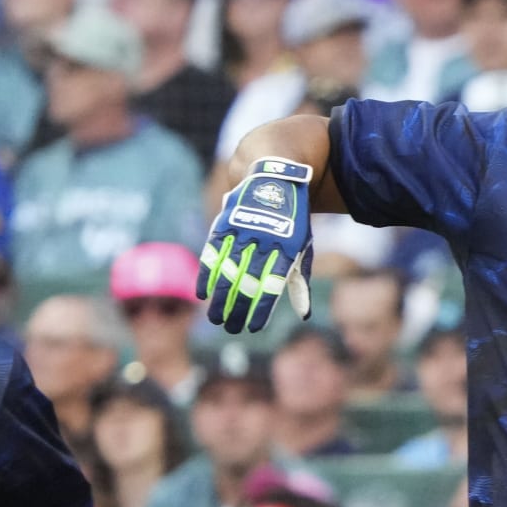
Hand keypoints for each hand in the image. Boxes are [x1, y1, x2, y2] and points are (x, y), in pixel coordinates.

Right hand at [196, 157, 315, 333]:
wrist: (274, 178)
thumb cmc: (290, 223)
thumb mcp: (301, 247)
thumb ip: (298, 280)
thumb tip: (304, 314)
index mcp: (287, 248)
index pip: (272, 285)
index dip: (261, 307)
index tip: (253, 328)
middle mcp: (264, 240)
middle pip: (248, 281)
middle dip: (238, 308)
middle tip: (230, 328)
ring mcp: (243, 231)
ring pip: (229, 270)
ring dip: (220, 296)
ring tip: (215, 318)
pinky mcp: (226, 223)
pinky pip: (213, 252)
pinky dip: (207, 273)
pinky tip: (202, 292)